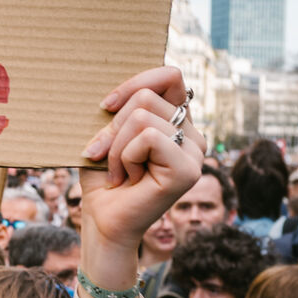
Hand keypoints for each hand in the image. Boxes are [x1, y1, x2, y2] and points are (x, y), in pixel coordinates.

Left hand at [79, 67, 201, 252]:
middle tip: (106, 156)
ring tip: (118, 171)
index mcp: (178, 121)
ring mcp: (195, 152)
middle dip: (112, 126)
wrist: (103, 220)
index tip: (104, 106)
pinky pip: (148, 138)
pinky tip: (128, 178)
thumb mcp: (107, 134)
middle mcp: (193, 134)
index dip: (135, 82)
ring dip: (115, 146)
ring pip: (141, 117)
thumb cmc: (102, 177)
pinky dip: (125, 157)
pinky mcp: (188, 170)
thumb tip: (116, 90)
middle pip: (146, 96)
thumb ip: (121, 108)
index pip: (170, 76)